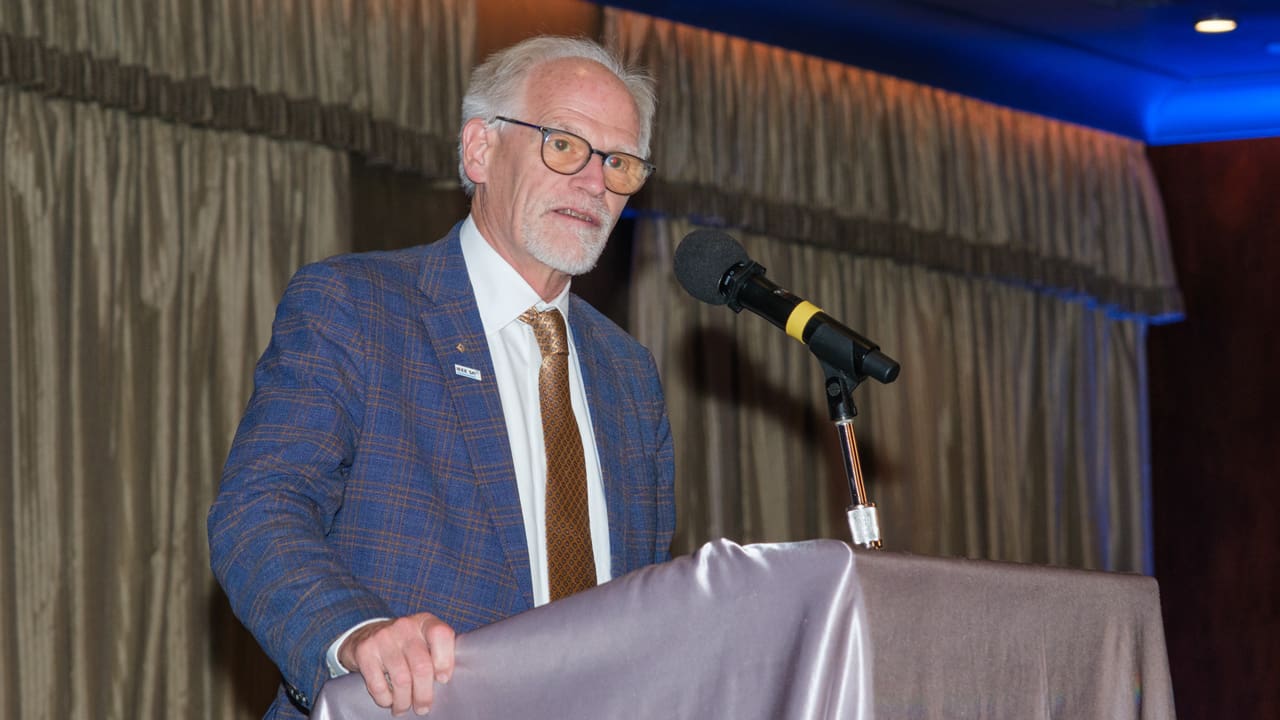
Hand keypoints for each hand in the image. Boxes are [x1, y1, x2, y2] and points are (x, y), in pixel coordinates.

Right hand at [338, 612, 455, 716]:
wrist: (365, 634)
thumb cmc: (403, 644)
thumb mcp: (422, 639)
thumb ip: (437, 653)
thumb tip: (445, 682)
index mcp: (425, 622)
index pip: (441, 635)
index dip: (445, 661)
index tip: (442, 680)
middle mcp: (405, 626)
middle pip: (421, 666)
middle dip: (424, 694)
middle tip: (423, 708)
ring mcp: (383, 637)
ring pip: (401, 679)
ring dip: (404, 701)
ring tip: (404, 708)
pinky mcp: (364, 650)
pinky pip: (378, 684)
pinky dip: (385, 699)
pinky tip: (388, 701)